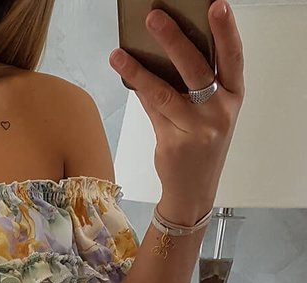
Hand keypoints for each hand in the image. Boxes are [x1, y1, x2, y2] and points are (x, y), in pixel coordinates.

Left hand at [109, 1, 244, 222]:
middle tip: (154, 17)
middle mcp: (219, 112)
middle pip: (196, 69)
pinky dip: (137, 89)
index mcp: (234, 97)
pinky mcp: (173, 142)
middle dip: (174, 39)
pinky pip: (152, 109)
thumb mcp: (212, 113)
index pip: (233, 57)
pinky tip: (123, 72)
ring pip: (165, 91)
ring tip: (119, 53)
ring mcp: (197, 129)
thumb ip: (198, 84)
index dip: (227, 30)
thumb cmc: (202, 145)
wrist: (193, 191)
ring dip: (140, 70)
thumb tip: (167, 48)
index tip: (216, 6)